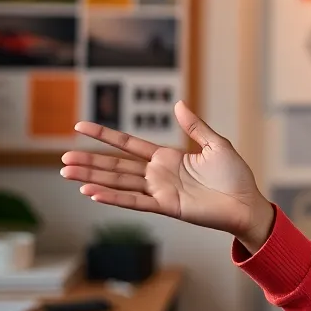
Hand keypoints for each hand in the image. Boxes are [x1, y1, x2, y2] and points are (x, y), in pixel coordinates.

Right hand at [60, 102, 274, 249]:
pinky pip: (135, 201)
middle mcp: (158, 175)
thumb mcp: (216, 144)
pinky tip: (91, 193)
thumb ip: (195, 127)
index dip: (105, 136)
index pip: (129, 144)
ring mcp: (160, 192)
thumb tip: (178, 103)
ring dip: (92, 179)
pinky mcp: (167, 207)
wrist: (247, 203)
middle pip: (116, 166)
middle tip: (62, 158)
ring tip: (67, 173)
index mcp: (168, 158)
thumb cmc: (236, 176)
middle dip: (89, 161)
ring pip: (119, 183)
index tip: (80, 126)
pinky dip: (112, 198)